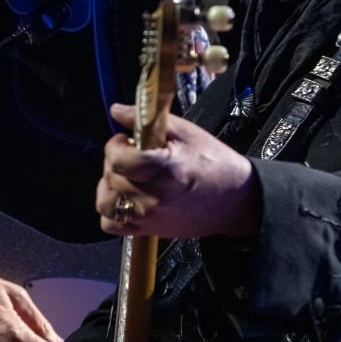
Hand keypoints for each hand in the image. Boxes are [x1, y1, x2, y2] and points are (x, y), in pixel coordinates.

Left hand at [96, 103, 258, 239]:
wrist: (235, 201)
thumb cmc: (214, 163)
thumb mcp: (187, 133)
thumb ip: (147, 120)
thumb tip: (115, 110)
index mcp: (165, 169)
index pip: (118, 160)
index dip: (116, 146)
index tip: (127, 140)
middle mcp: (154, 197)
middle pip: (111, 177)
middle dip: (115, 161)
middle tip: (133, 155)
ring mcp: (149, 217)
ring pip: (105, 203)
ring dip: (109, 186)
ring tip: (126, 177)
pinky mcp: (148, 231)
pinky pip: (111, 224)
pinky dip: (112, 211)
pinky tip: (126, 197)